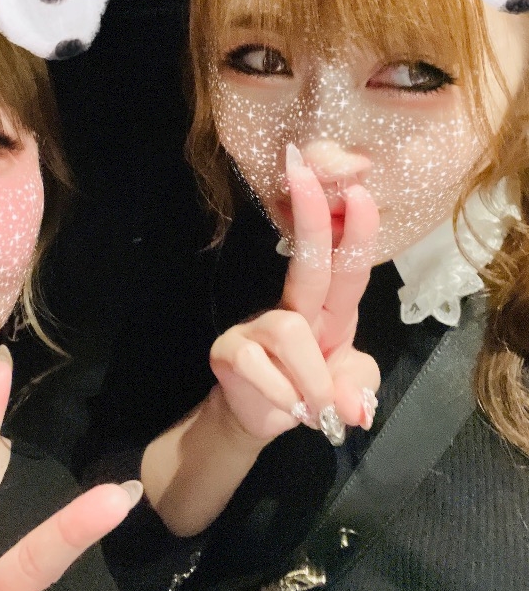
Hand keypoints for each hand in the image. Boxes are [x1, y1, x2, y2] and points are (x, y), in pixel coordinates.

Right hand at [209, 147, 380, 445]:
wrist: (261, 420)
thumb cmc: (311, 392)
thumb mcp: (348, 394)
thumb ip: (359, 391)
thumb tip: (354, 408)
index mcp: (331, 312)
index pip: (347, 268)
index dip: (356, 232)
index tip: (359, 192)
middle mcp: (296, 308)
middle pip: (306, 261)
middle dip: (310, 217)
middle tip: (303, 171)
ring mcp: (258, 325)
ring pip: (291, 332)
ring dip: (311, 377)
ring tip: (315, 407)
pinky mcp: (230, 349)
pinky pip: (262, 368)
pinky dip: (285, 397)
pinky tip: (288, 409)